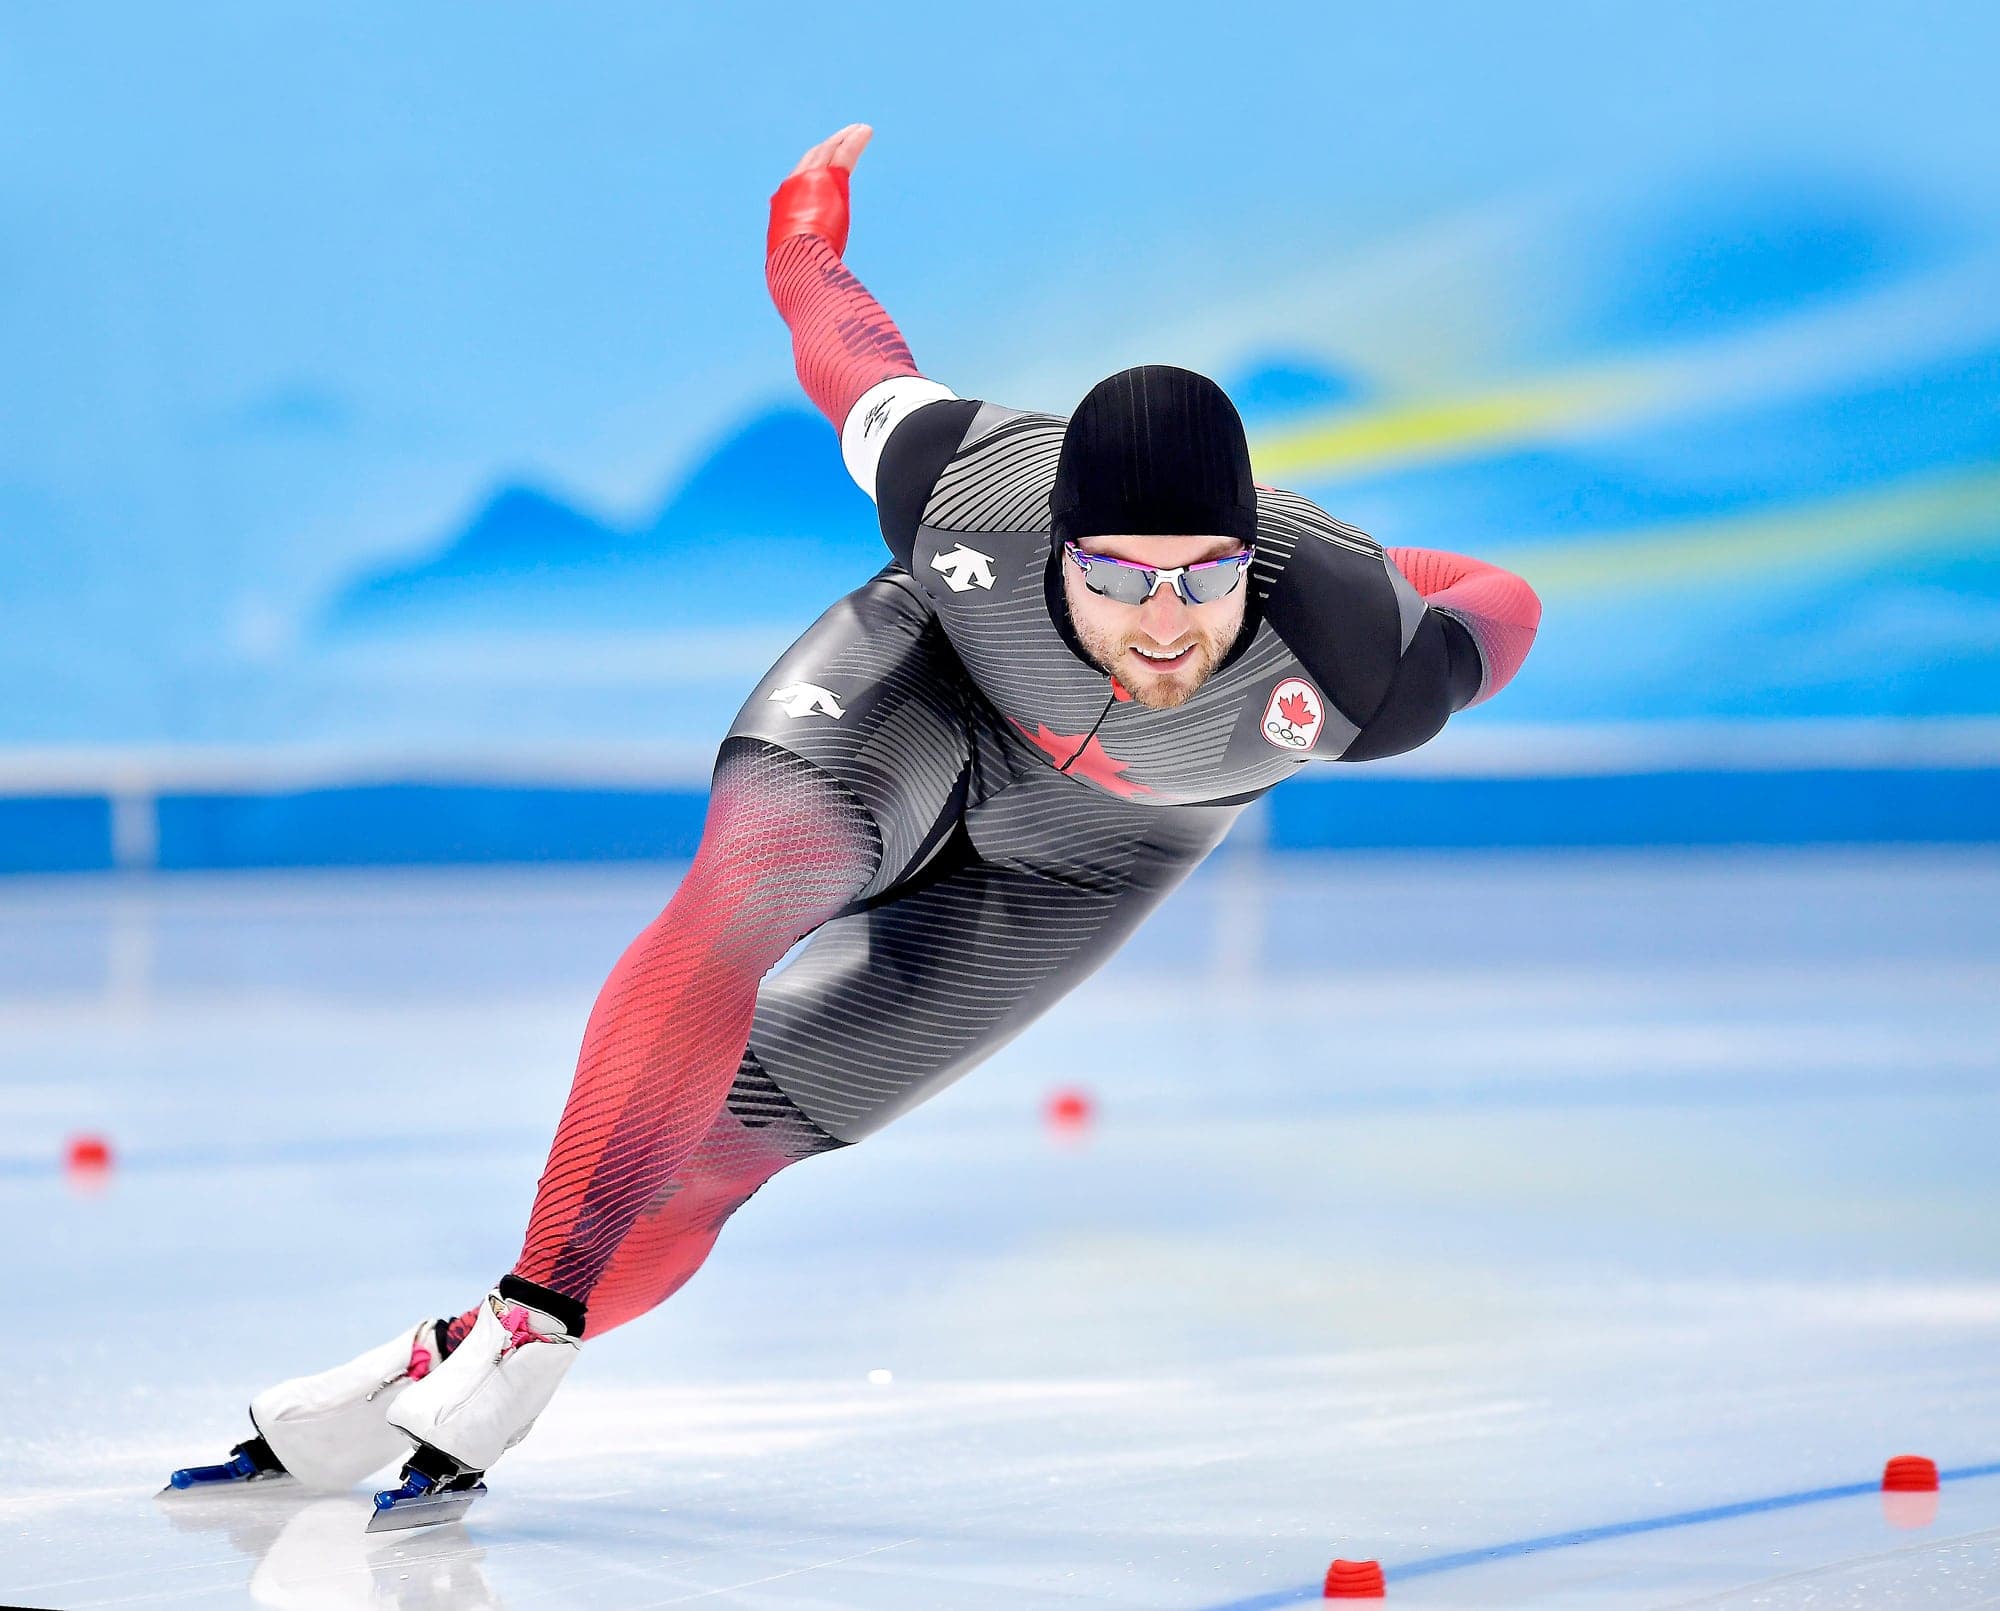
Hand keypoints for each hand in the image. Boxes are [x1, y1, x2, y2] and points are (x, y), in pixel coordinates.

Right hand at [769, 123, 872, 259]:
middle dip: (829, 146)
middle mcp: (794, 184)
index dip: (814, 168)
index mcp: (785, 203)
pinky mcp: (828, 177)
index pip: (800, 179)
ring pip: (830, 149)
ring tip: (860, 130)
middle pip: (814, 157)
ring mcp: (810, 178)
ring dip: (845, 138)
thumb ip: (805, 252)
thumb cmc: (796, 268)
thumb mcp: (797, 256)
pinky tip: (867, 131)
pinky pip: (845, 153)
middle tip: (844, 137)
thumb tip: (809, 272)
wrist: (797, 261)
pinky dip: (856, 140)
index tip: (826, 164)